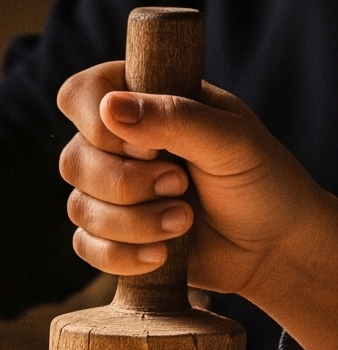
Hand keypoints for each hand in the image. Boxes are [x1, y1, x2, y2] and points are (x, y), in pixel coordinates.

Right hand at [57, 62, 337, 349]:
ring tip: (183, 222)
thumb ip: (174, 118)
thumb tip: (109, 108)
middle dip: (126, 184)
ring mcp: (109, 192)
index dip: (97, 124)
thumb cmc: (262, 181)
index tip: (148, 146)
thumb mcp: (231, 140)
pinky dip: (123, 254)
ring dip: (134, 223)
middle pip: (73, 160)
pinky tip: (162, 254)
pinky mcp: (110, 236)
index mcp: (143, 103)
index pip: (81, 94)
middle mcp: (118, 145)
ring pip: (78, 207)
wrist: (275, 246)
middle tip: (180, 185)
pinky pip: (85, 246)